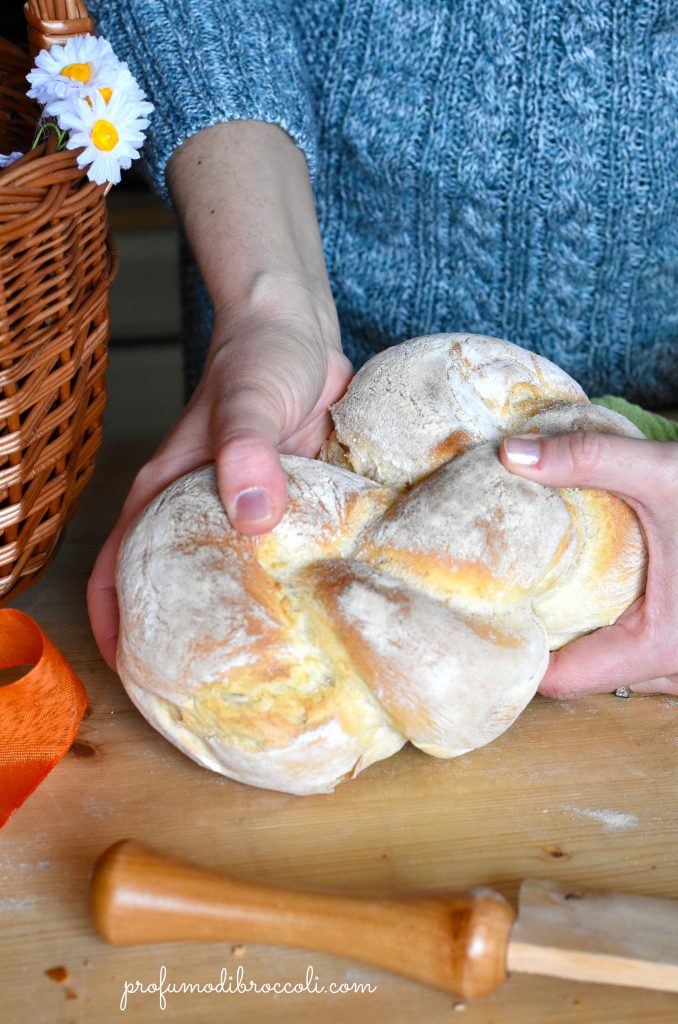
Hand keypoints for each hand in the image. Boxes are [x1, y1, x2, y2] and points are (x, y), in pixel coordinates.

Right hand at [87, 120, 351, 670]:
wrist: (299, 333)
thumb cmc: (261, 359)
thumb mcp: (253, 399)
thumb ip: (248, 450)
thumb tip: (250, 514)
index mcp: (167, 494)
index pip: (120, 573)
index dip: (118, 630)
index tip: (137, 683)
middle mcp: (198, 513)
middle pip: (170, 591)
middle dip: (179, 646)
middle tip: (210, 702)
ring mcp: (241, 515)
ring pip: (226, 585)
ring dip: (238, 628)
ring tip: (268, 679)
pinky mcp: (283, 511)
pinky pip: (275, 565)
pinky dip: (285, 597)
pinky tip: (316, 625)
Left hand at [500, 431, 677, 697]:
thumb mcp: (666, 475)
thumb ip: (587, 460)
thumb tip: (508, 454)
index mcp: (664, 646)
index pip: (565, 682)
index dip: (524, 656)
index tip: (494, 620)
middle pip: (597, 679)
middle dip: (562, 645)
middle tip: (525, 601)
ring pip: (635, 674)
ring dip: (605, 644)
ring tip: (567, 601)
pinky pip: (664, 664)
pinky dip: (641, 639)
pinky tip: (627, 600)